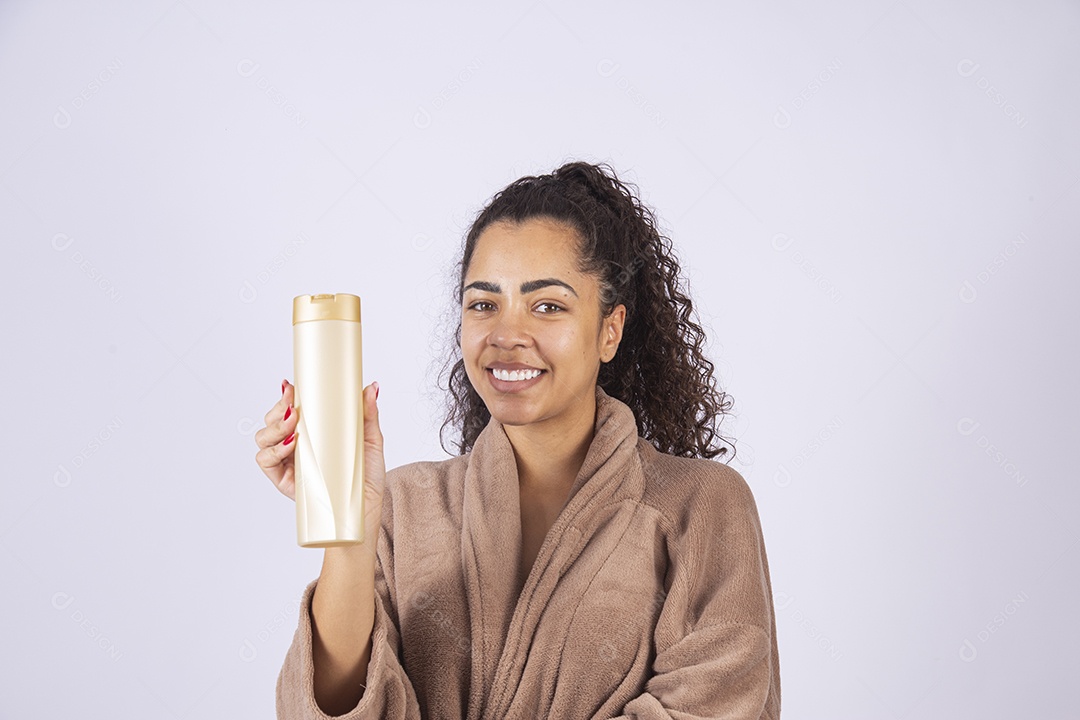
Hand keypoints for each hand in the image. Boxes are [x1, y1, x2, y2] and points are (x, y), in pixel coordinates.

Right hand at [254, 380, 384, 521]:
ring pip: (263, 439)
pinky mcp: (284, 481)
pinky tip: (289, 445)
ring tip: (293, 425)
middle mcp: (295, 447)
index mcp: (311, 433)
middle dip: (277, 409)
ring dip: (274, 428)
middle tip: (294, 406)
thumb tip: (372, 388)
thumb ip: (368, 414)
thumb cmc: (366, 478)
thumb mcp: (370, 441)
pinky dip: (273, 451)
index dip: (285, 397)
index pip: (289, 410)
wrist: (366, 510)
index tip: (292, 387)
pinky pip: (266, 462)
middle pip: (271, 421)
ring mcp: (288, 463)